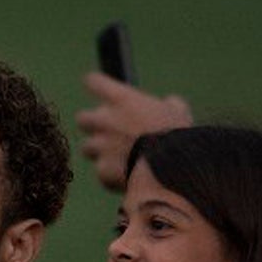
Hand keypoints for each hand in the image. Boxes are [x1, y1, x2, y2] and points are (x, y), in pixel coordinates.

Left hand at [76, 72, 192, 190]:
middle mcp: (105, 120)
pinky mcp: (102, 170)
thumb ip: (168, 104)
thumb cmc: (176, 136)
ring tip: (119, 158)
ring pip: (87, 148)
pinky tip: (126, 178)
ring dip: (99, 152)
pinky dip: (110, 176)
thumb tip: (170, 104)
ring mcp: (101, 146)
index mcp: (122, 99)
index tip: (99, 89)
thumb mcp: (179, 112)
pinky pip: (101, 172)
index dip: (96, 85)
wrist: (168, 169)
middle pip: (82, 118)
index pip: (94, 82)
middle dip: (92, 125)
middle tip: (108, 131)